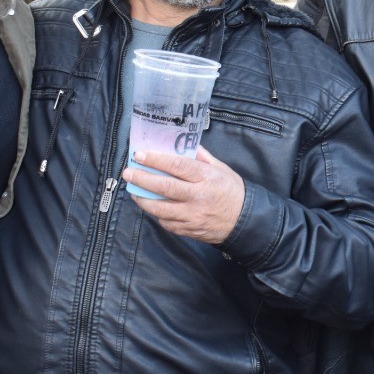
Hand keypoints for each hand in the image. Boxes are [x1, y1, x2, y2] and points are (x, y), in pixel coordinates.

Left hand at [124, 146, 245, 243]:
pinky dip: (156, 214)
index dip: (156, 160)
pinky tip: (152, 206)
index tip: (140, 155)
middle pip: (164, 187)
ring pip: (160, 208)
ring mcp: (192, 216)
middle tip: (129, 172)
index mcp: (207, 178)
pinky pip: (166, 222)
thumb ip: (201, 157)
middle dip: (142, 179)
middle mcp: (198, 197)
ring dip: (143, 199)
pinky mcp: (189, 230)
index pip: (177, 166)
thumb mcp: (221, 169)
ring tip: (134, 191)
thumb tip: (183, 143)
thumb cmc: (232, 192)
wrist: (244, 221)